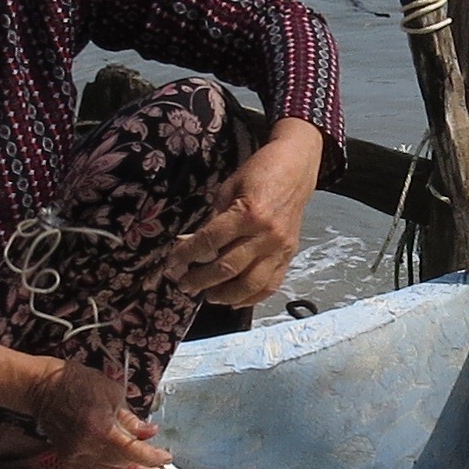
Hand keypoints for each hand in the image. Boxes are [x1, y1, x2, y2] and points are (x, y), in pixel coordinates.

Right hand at [23, 358, 170, 468]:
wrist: (43, 388)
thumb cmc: (78, 383)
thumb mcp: (112, 393)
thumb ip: (131, 418)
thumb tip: (149, 433)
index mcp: (100, 428)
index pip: (133, 451)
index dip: (153, 457)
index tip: (165, 457)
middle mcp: (86, 447)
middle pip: (122, 466)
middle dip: (139, 460)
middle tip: (147, 451)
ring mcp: (75, 457)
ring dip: (122, 468)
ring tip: (126, 454)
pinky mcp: (67, 461)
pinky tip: (110, 464)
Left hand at [167, 118, 321, 306]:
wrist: (297, 167)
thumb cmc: (259, 172)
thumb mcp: (229, 189)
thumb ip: (213, 220)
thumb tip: (190, 246)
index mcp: (248, 214)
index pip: (210, 241)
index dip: (186, 255)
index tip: (171, 263)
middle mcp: (266, 235)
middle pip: (227, 268)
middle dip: (200, 280)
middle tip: (184, 285)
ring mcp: (280, 249)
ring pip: (250, 284)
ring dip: (225, 295)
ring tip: (208, 296)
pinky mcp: (290, 256)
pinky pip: (271, 285)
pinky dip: (251, 298)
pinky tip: (234, 301)